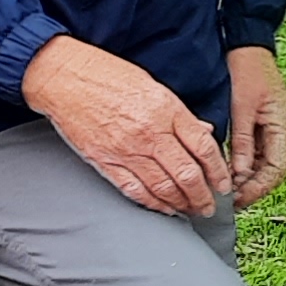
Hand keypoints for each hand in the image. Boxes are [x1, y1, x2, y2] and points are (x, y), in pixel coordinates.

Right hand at [24, 34, 234, 217]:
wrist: (63, 77)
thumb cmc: (106, 75)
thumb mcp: (152, 85)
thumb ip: (179, 113)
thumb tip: (203, 133)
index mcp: (166, 109)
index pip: (203, 147)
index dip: (219, 170)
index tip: (223, 183)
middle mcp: (149, 132)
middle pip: (187, 175)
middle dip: (203, 196)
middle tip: (209, 206)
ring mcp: (126, 150)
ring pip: (164, 188)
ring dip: (181, 204)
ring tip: (190, 210)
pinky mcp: (105, 161)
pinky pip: (135, 191)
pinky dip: (153, 204)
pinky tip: (163, 208)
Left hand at [224, 45, 285, 207]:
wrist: (248, 47)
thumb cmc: (246, 71)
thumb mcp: (241, 108)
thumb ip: (241, 141)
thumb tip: (239, 172)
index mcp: (283, 125)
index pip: (277, 168)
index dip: (259, 187)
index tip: (239, 198)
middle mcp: (284, 130)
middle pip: (274, 170)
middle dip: (255, 187)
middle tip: (232, 201)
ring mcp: (276, 127)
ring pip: (267, 163)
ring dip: (251, 178)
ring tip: (230, 191)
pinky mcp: (265, 124)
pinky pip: (260, 152)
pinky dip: (248, 164)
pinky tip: (232, 172)